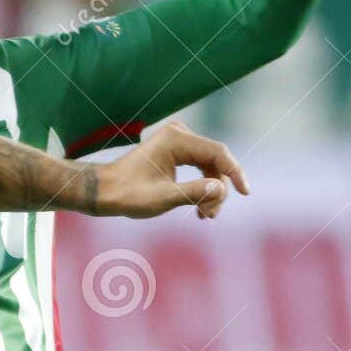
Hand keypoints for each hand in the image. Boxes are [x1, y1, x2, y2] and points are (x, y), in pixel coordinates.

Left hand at [95, 121, 248, 219]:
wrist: (104, 191)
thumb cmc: (128, 194)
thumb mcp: (164, 197)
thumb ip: (194, 192)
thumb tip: (221, 189)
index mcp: (175, 139)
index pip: (218, 153)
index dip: (234, 173)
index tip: (245, 192)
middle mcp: (178, 134)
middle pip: (215, 160)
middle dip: (217, 189)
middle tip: (209, 215)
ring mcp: (177, 141)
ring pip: (209, 166)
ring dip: (211, 190)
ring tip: (204, 215)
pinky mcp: (176, 150)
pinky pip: (200, 166)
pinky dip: (202, 186)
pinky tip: (200, 208)